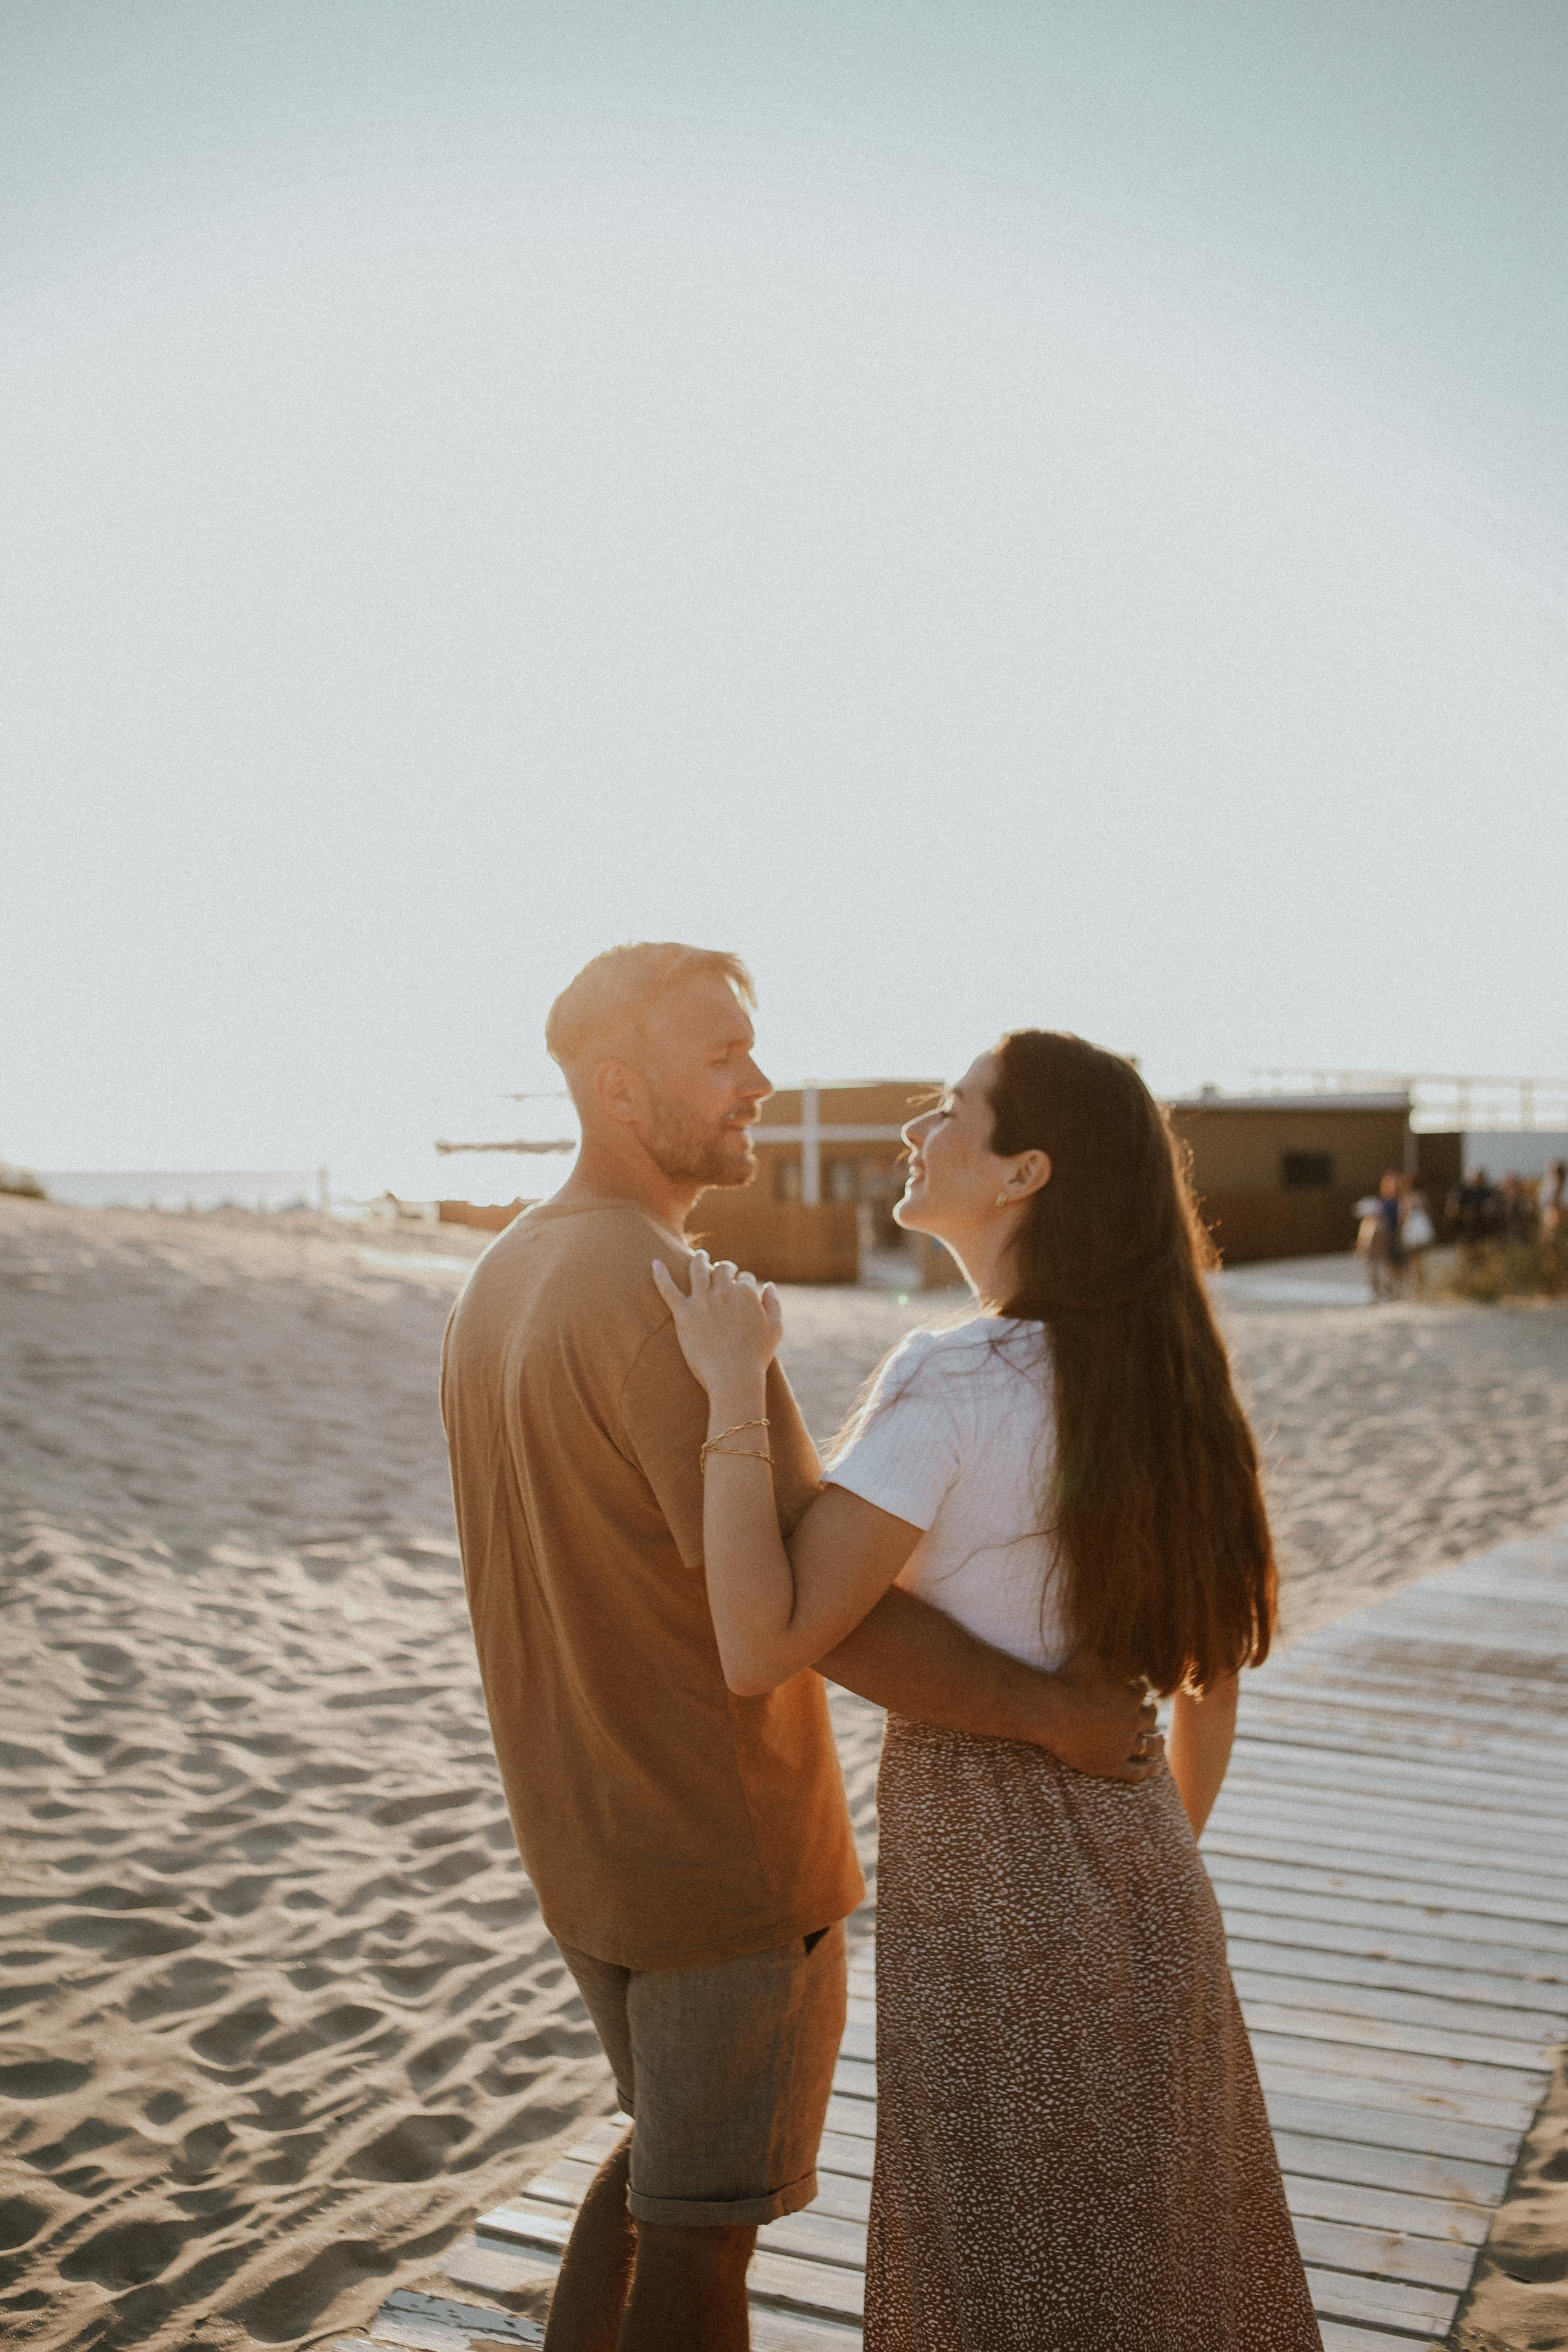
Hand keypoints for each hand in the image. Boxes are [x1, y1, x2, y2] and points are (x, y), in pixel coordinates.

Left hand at [651, 1251, 783, 1396]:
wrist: (733, 1376)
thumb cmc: (757, 1357)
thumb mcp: (775, 1329)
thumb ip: (773, 1304)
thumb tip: (768, 1285)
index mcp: (746, 1293)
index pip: (746, 1278)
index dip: (746, 1283)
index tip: (744, 1289)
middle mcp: (723, 1291)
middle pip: (723, 1270)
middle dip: (726, 1268)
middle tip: (725, 1269)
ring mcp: (701, 1301)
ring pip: (698, 1270)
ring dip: (700, 1259)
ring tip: (700, 1255)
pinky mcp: (683, 1314)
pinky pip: (668, 1289)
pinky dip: (660, 1275)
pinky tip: (655, 1263)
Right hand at [1043, 1655, 1163, 1784]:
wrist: (1049, 1712)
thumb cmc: (1067, 1680)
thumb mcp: (1090, 1654)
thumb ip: (1108, 1647)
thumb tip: (1118, 1633)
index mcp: (1132, 1697)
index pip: (1144, 1695)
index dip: (1140, 1693)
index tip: (1137, 1692)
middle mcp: (1132, 1722)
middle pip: (1150, 1720)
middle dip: (1150, 1716)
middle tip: (1149, 1715)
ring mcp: (1123, 1746)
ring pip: (1150, 1745)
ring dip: (1156, 1742)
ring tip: (1159, 1742)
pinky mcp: (1111, 1765)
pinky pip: (1136, 1772)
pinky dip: (1148, 1770)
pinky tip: (1156, 1769)